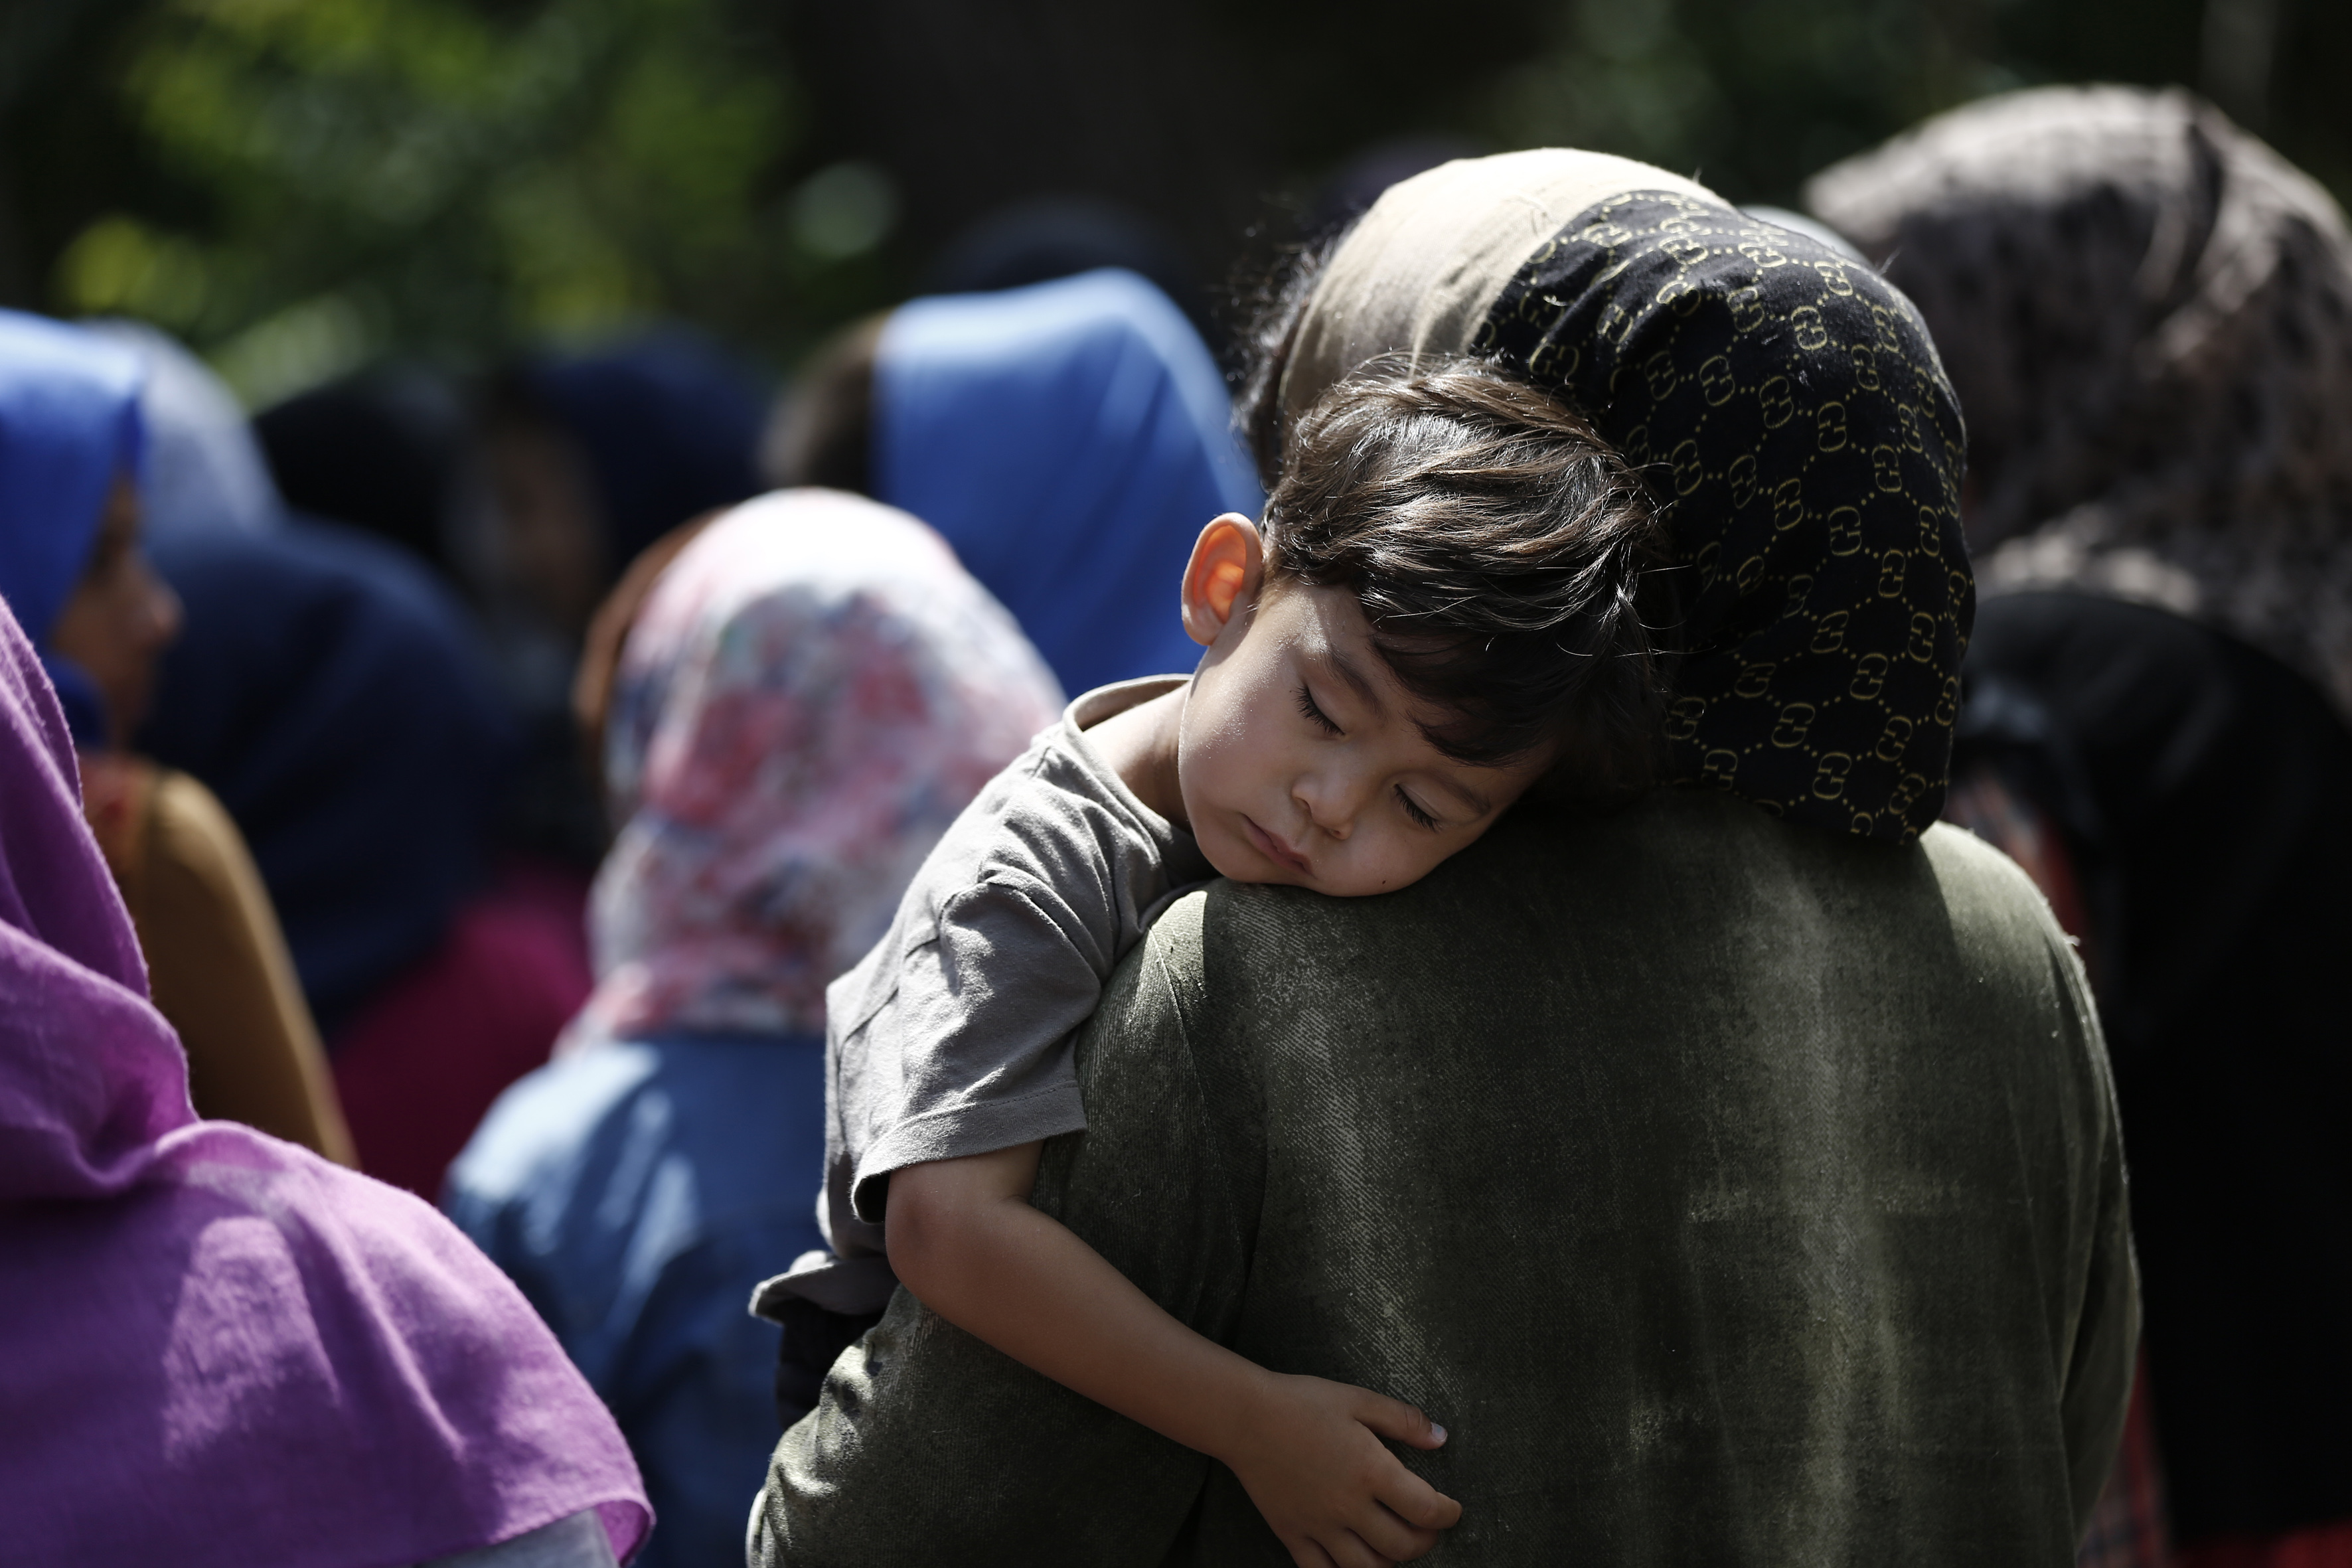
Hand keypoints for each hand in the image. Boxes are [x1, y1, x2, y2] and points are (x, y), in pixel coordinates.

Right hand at [1218, 1371, 1462, 1567]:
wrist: (1244, 1416)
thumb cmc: (1302, 1402)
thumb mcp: (1358, 1399)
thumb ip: (1403, 1420)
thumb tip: (1440, 1438)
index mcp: (1370, 1470)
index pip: (1425, 1509)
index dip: (1448, 1515)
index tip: (1452, 1510)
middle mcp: (1348, 1505)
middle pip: (1402, 1547)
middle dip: (1425, 1541)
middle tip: (1428, 1528)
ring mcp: (1319, 1525)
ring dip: (1390, 1563)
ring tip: (1394, 1545)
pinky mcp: (1292, 1534)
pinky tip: (1353, 1563)